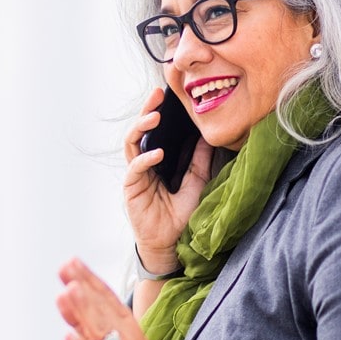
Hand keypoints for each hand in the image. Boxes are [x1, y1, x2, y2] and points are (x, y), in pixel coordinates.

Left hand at [56, 257, 179, 339]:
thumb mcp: (111, 338)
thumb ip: (88, 322)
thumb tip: (66, 298)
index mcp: (124, 322)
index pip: (104, 295)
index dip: (88, 278)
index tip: (71, 261)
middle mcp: (123, 333)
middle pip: (100, 305)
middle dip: (83, 285)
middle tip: (67, 267)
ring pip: (99, 327)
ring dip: (83, 309)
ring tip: (68, 291)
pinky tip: (68, 336)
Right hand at [124, 88, 213, 272]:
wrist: (172, 245)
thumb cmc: (181, 217)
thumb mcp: (197, 182)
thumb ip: (199, 161)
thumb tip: (208, 137)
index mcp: (157, 161)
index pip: (154, 131)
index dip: (157, 112)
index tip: (166, 94)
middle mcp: (143, 165)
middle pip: (139, 132)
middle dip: (146, 111)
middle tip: (156, 95)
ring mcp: (135, 176)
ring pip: (132, 144)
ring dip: (141, 128)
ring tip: (154, 117)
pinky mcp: (131, 189)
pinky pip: (135, 169)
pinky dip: (145, 159)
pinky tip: (157, 153)